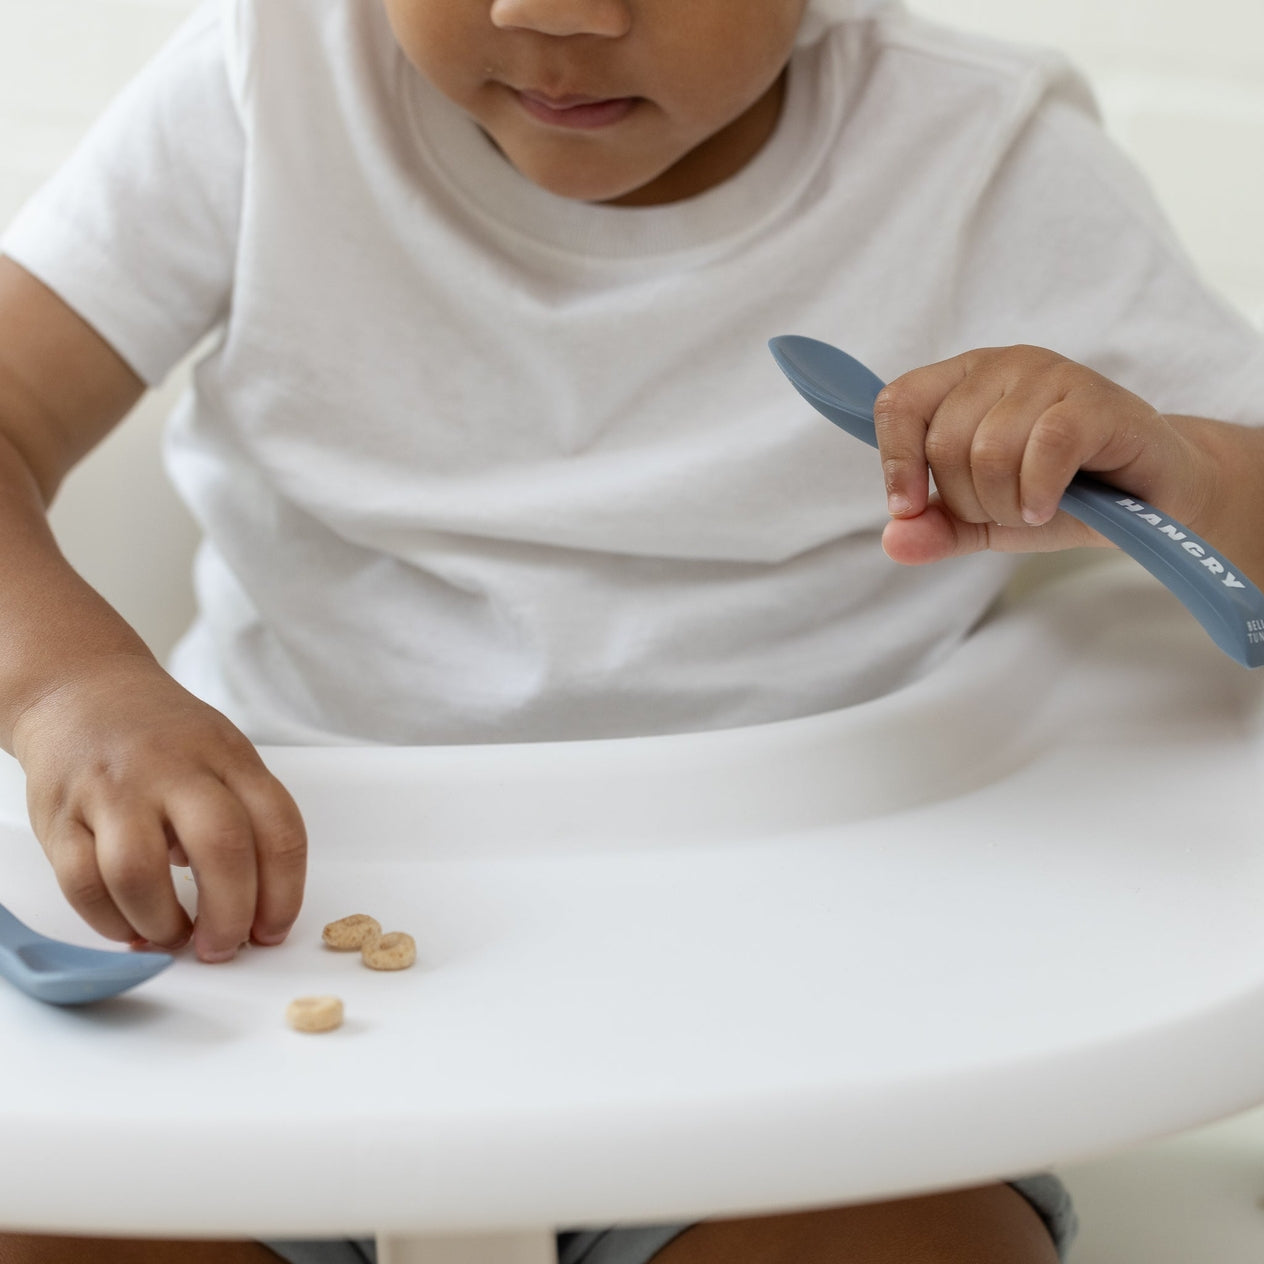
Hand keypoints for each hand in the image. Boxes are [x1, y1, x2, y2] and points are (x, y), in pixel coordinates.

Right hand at [10, 654, 305, 961]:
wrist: (81, 689)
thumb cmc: (163, 734)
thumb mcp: (221, 753)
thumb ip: (243, 815)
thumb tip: (254, 906)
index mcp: (228, 757)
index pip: (278, 827)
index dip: (284, 892)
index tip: (272, 931)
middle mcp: (173, 769)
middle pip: (221, 847)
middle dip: (230, 914)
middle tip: (225, 946)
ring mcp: (113, 791)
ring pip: (140, 874)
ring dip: (163, 925)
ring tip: (174, 937)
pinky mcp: (61, 817)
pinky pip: (82, 885)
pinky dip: (112, 922)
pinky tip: (131, 927)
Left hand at [873, 345, 1210, 564]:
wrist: (1149, 498)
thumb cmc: (1059, 496)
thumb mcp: (984, 519)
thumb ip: (936, 528)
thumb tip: (893, 541)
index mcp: (963, 382)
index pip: (900, 403)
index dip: (896, 461)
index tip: (908, 508)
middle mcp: (1002, 366)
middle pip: (945, 442)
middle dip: (969, 500)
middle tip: (1008, 509)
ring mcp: (1050, 374)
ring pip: (990, 450)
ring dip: (1007, 503)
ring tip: (1035, 507)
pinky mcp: (1095, 399)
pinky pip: (1043, 448)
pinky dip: (1040, 493)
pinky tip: (1050, 507)